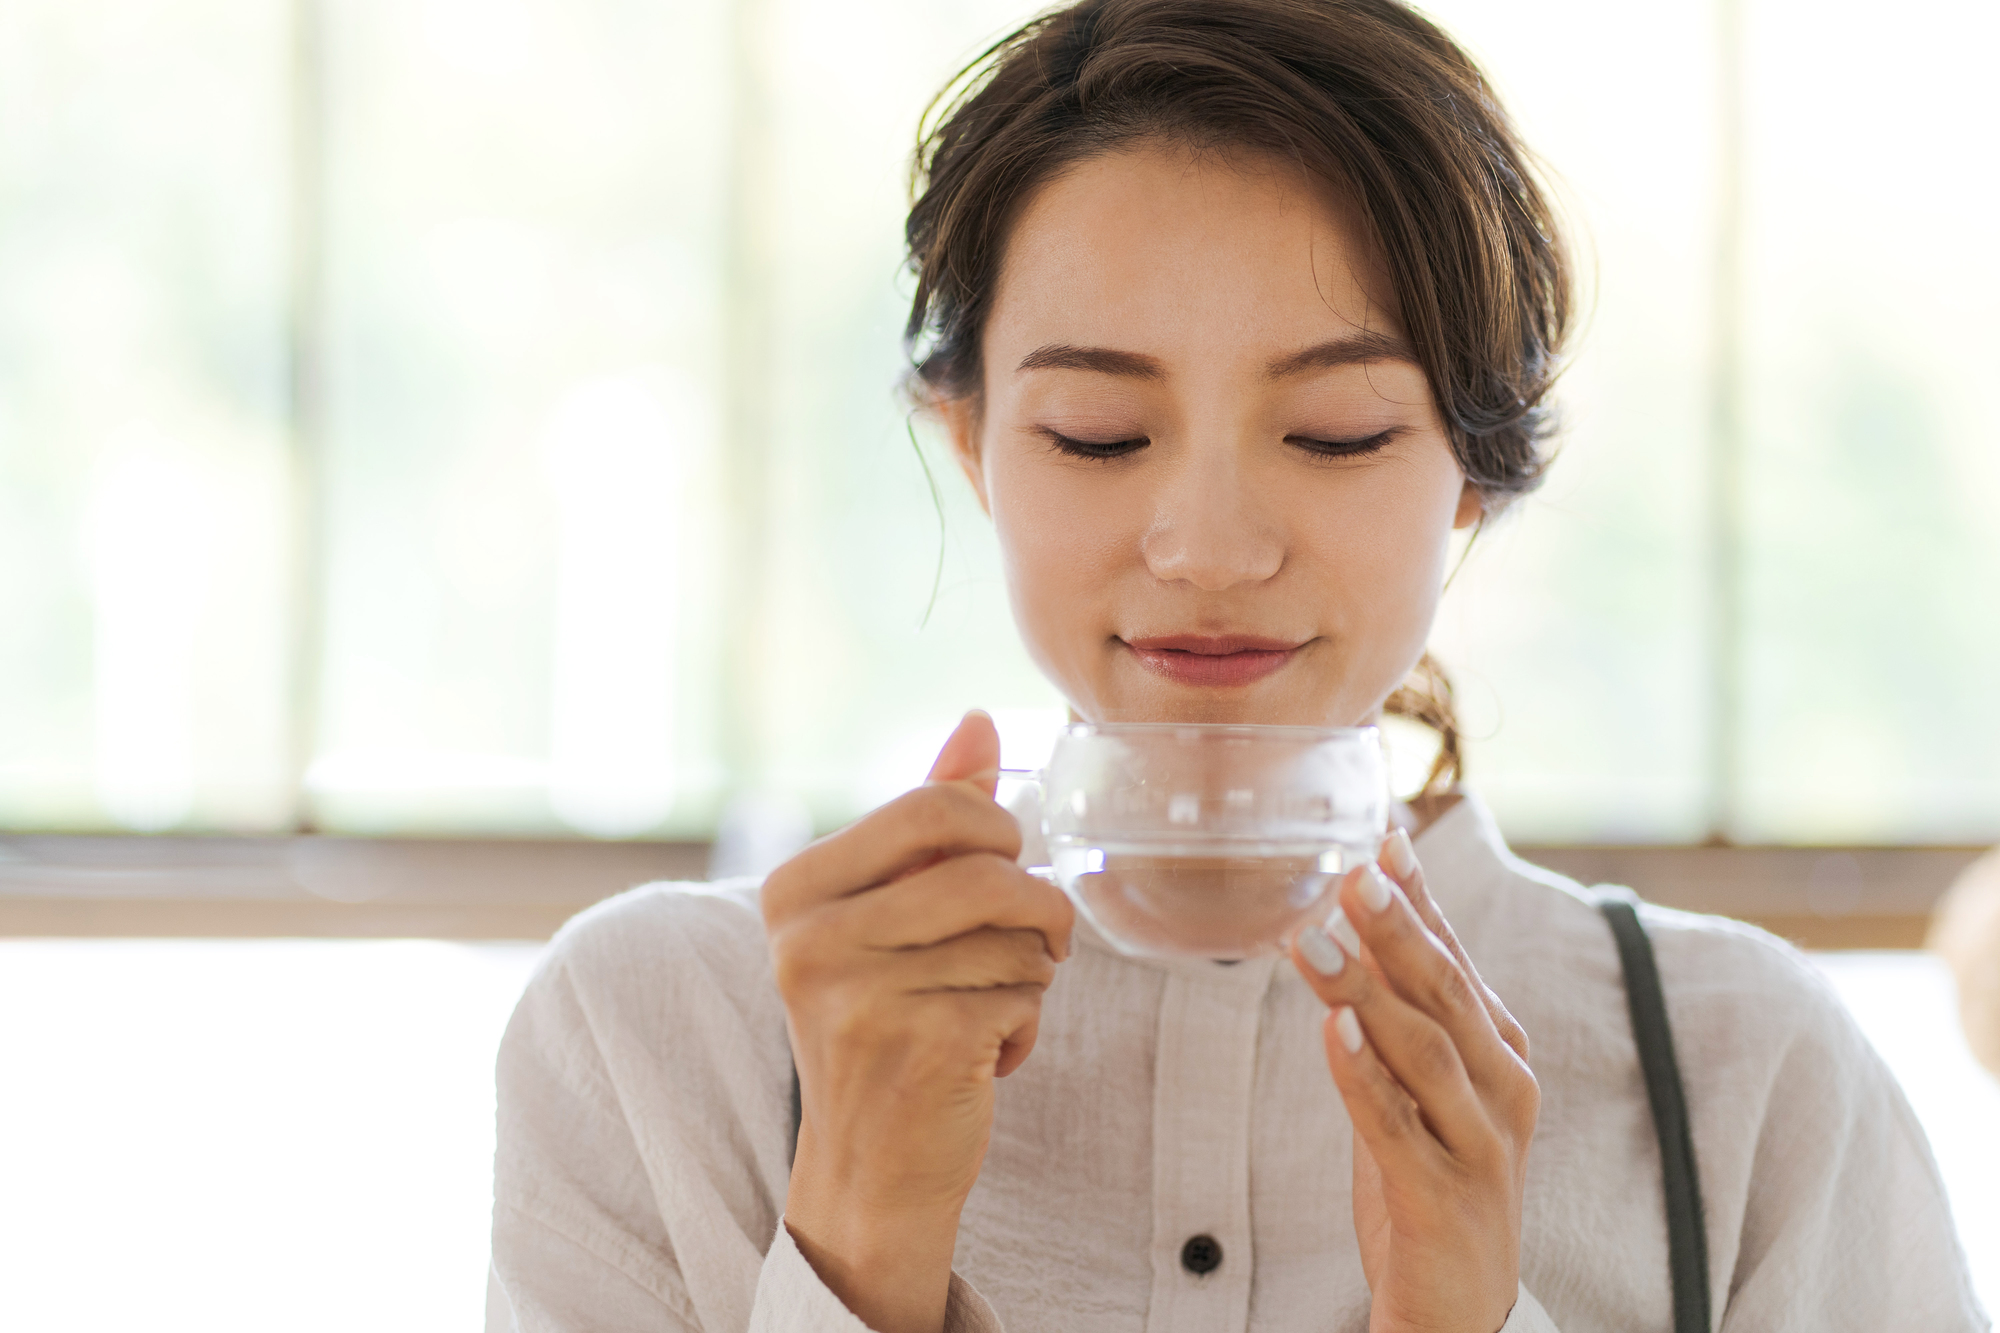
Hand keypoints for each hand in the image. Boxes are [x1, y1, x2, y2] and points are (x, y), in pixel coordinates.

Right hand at [763, 711, 1074, 1332]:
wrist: (866, 1170)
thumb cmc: (884, 1023)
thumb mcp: (887, 914)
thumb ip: (929, 818)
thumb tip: (979, 722)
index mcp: (796, 890)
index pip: (937, 806)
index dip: (998, 835)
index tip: (999, 872)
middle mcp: (812, 939)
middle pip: (991, 869)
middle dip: (1034, 909)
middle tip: (1025, 944)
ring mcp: (860, 995)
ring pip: (1019, 937)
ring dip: (1028, 977)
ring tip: (979, 1009)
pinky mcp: (918, 1047)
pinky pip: (1026, 996)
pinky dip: (1024, 1028)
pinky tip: (979, 1057)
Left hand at [1288, 827, 1537, 1332]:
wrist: (1461, 1308)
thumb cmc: (1434, 1179)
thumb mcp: (1420, 1083)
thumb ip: (1400, 1009)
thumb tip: (1363, 918)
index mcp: (1500, 1050)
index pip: (1455, 959)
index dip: (1420, 900)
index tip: (1384, 840)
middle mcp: (1502, 1087)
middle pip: (1443, 995)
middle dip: (1396, 930)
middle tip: (1351, 875)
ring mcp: (1479, 1144)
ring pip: (1421, 1051)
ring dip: (1366, 992)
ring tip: (1315, 941)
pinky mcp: (1443, 1197)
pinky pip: (1396, 1126)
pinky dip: (1364, 1076)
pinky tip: (1332, 1031)